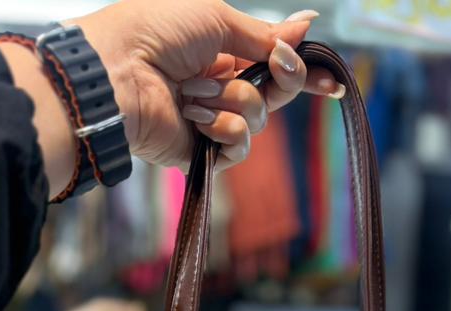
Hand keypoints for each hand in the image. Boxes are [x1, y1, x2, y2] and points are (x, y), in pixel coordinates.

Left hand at [72, 1, 342, 169]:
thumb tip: (305, 24)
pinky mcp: (202, 153)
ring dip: (234, 98)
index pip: (272, 66)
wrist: (118, 73)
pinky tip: (194, 116)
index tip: (332, 80)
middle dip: (285, 81)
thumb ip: (265, 35)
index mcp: (219, 52)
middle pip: (274, 93)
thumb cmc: (155, 33)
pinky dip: (222, 126)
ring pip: (259, 117)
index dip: (302, 72)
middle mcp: (217, 88)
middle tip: (281, 69)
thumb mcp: (218, 18)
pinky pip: (239, 143)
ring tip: (193, 90)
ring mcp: (210, 122)